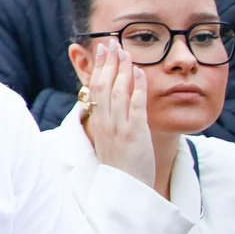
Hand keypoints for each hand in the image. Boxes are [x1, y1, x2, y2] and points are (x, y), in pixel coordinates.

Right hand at [85, 38, 154, 188]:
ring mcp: (119, 127)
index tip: (102, 50)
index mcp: (98, 122)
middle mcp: (105, 122)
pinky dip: (137, 87)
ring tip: (125, 51)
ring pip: (117, 91)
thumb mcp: (109, 139)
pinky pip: (136, 105)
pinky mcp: (135, 133)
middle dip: (108, 62)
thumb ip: (109, 119)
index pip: (94, 87)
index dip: (98, 66)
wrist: (124, 191)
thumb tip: (110, 100)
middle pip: (103, 85)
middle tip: (112, 42)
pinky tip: (140, 72)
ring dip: (121, 69)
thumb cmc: (119, 166)